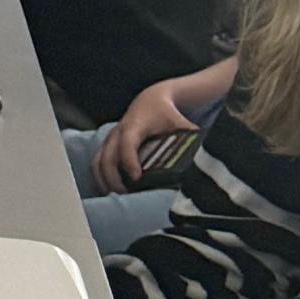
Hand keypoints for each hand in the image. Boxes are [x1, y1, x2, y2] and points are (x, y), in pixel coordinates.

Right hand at [95, 77, 201, 195]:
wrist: (151, 100)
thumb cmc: (167, 114)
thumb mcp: (181, 124)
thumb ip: (192, 142)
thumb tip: (202, 165)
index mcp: (136, 125)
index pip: (128, 143)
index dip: (129, 160)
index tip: (136, 178)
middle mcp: (118, 131)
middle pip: (107, 157)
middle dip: (113, 179)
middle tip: (126, 196)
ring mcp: (110, 138)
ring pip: (97, 161)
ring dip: (103, 181)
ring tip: (115, 198)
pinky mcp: (107, 144)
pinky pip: (97, 162)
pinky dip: (100, 178)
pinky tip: (108, 192)